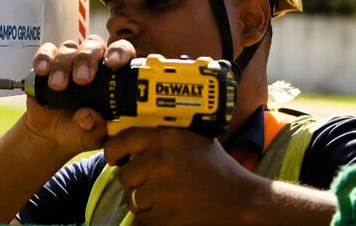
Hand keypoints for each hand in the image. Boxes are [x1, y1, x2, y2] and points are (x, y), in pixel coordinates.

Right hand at [22, 35, 136, 156]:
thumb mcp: (92, 136)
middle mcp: (93, 62)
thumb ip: (95, 129)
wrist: (50, 133)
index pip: (122, 52)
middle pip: (94, 45)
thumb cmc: (81, 130)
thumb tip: (86, 117)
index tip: (112, 63)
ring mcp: (70, 59)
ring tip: (58, 86)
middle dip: (87, 59)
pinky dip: (44, 58)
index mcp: (112, 75)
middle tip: (81, 79)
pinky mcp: (48, 61)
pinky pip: (47, 51)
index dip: (119, 53)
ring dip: (63, 65)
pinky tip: (43, 71)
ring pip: (69, 48)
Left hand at [103, 127, 263, 225]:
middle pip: (125, 175)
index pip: (122, 141)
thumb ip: (164, 138)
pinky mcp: (166, 217)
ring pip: (132, 200)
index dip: (113, 151)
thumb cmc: (219, 168)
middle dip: (135, 182)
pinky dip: (149, 220)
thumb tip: (133, 140)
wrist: (242, 200)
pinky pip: (140, 220)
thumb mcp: (193, 140)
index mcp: (166, 138)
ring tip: (163, 199)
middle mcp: (160, 161)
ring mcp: (162, 191)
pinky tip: (164, 213)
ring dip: (143, 202)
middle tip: (150, 184)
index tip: (113, 157)